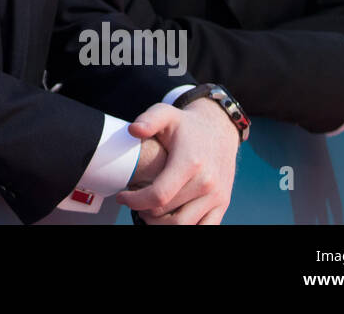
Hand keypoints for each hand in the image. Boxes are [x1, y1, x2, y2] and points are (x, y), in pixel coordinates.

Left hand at [118, 99, 238, 224]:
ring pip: (184, 225)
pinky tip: (168, 218)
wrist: (219, 129)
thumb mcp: (166, 114)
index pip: (158, 195)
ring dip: (160, 224)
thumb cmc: (186, 125)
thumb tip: (134, 130)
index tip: (122, 197)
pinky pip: (203, 228)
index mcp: (190, 163)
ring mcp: (217, 196)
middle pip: (167, 213)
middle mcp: (206, 183)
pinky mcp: (222, 204)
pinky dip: (182, 227)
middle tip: (133, 202)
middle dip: (144, 211)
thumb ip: (149, 119)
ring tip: (147, 211)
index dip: (135, 201)